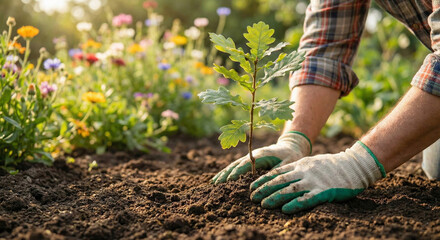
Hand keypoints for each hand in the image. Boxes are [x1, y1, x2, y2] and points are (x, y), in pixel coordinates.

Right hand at [211, 131, 310, 184]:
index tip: (229, 180)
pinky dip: (227, 173)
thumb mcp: (287, 163)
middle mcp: (252, 155)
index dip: (237, 172)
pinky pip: (235, 166)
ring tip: (213, 183)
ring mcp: (249, 157)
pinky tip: (220, 179)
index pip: (246, 164)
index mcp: (261, 155)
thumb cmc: (291, 155)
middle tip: (215, 185)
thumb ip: (276, 171)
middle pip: (235, 165)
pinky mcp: (249, 160)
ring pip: (233, 165)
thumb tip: (263, 182)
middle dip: (225, 174)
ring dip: (223, 174)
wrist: (291, 145)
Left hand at [250, 141, 385, 213]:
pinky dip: (295, 204)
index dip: (263, 180)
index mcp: (300, 164)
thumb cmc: (333, 165)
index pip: (277, 172)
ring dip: (275, 197)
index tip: (252, 186)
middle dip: (264, 189)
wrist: (354, 165)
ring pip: (289, 190)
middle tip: (252, 198)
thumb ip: (298, 168)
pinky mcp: (324, 191)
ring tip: (263, 205)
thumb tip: (283, 175)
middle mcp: (304, 172)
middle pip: (280, 181)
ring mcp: (313, 181)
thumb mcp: (312, 162)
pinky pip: (307, 199)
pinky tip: (284, 210)